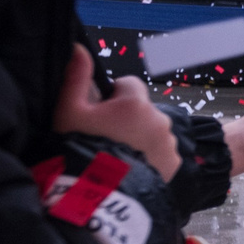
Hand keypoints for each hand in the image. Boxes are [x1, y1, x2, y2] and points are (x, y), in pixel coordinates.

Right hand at [54, 45, 180, 180]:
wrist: (98, 195)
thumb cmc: (79, 149)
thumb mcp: (69, 111)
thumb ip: (76, 77)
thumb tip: (80, 48)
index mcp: (134, 103)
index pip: (129, 84)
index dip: (112, 97)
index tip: (100, 114)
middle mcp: (158, 119)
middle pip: (142, 110)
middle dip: (128, 119)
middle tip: (106, 139)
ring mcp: (168, 143)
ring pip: (153, 131)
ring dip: (140, 138)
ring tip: (117, 157)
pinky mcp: (174, 164)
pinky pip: (162, 153)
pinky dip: (151, 157)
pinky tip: (131, 169)